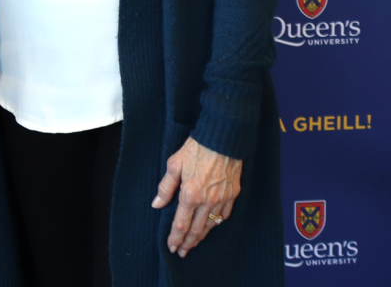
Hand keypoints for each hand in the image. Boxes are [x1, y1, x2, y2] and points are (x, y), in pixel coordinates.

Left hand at [151, 137, 241, 256]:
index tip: (171, 248)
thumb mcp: (174, 164)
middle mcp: (207, 201)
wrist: (223, 138)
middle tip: (182, 252)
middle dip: (188, 243)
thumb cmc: (196, 148)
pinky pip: (224, 215)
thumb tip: (157, 205)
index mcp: (190, 195)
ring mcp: (222, 199)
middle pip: (196, 230)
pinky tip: (212, 225)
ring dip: (202, 236)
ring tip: (194, 243)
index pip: (181, 225)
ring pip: (211, 225)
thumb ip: (165, 187)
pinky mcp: (233, 194)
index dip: (175, 239)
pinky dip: (217, 223)